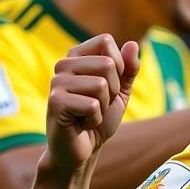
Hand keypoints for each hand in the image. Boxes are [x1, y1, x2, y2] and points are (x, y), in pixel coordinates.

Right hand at [46, 35, 139, 169]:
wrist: (84, 148)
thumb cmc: (100, 117)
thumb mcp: (120, 91)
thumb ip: (128, 69)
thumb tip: (133, 44)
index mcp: (76, 57)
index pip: (106, 41)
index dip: (119, 66)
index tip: (109, 85)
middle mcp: (63, 65)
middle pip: (107, 64)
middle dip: (113, 90)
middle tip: (99, 104)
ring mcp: (57, 82)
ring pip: (101, 85)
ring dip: (104, 106)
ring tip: (90, 113)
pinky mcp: (56, 102)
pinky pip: (93, 105)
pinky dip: (96, 119)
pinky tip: (82, 122)